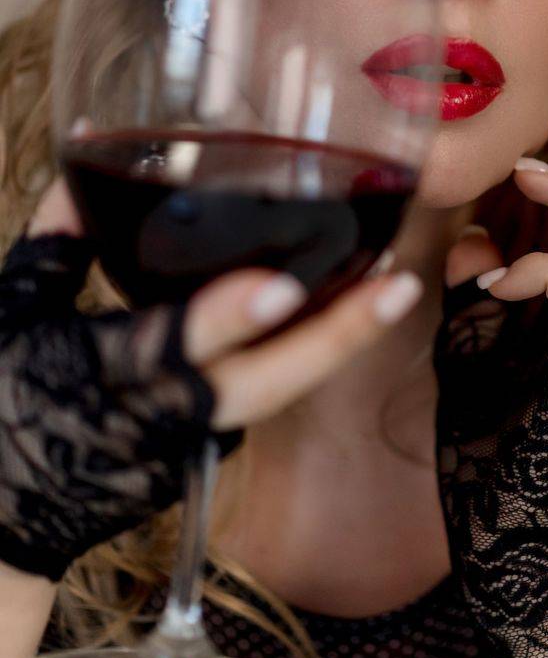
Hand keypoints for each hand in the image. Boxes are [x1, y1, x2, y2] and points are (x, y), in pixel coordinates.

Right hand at [0, 179, 422, 580]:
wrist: (0, 518)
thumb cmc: (2, 396)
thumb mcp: (15, 307)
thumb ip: (61, 231)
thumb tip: (91, 139)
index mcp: (99, 374)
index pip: (173, 346)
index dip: (227, 319)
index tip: (281, 289)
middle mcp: (158, 416)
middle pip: (262, 384)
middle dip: (335, 339)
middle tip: (399, 287)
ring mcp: (188, 445)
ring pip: (276, 396)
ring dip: (336, 346)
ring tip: (393, 289)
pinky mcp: (202, 457)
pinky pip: (265, 400)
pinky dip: (307, 359)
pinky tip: (351, 315)